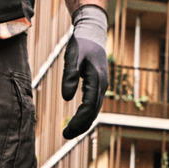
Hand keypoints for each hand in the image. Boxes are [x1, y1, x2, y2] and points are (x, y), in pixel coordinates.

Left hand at [61, 4, 107, 139]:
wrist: (92, 32)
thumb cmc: (81, 43)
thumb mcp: (72, 56)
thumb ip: (70, 75)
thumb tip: (67, 98)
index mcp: (97, 80)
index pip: (89, 107)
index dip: (78, 121)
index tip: (66, 131)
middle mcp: (102, 86)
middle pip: (93, 113)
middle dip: (80, 126)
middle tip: (66, 135)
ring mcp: (102, 86)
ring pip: (95, 110)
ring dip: (83, 122)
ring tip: (69, 132)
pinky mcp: (97, 85)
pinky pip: (93, 104)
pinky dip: (86, 114)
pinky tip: (77, 119)